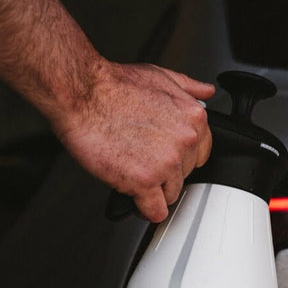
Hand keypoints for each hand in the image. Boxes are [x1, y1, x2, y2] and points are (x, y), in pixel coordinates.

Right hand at [52, 61, 214, 222]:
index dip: (179, 158)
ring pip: (170, 194)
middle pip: (184, 175)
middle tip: (140, 161)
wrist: (82, 93)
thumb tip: (205, 92)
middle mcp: (185, 141)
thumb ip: (188, 87)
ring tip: (131, 174)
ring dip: (153, 190)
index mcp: (193, 118)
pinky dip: (144, 209)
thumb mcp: (161, 76)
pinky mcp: (144, 180)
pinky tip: (135, 201)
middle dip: (164, 173)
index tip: (164, 158)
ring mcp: (166, 163)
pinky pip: (155, 211)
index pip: (200, 154)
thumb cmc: (114, 85)